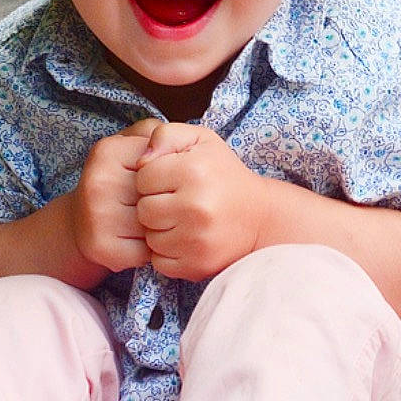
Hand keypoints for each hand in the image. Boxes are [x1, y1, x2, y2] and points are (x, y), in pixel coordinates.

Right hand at [68, 120, 155, 273]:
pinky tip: (134, 242)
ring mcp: (98, 217)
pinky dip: (148, 251)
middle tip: (147, 203)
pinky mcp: (102, 247)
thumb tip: (178, 150)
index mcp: (107, 151)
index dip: (166, 176)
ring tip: (142, 222)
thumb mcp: (134, 146)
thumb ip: (159, 135)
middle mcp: (98, 182)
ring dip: (159, 228)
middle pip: (161, 195)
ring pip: (156, 225)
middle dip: (164, 202)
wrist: (81, 222)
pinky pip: (146, 252)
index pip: (162, 164)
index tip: (152, 179)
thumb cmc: (118, 181)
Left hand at [134, 122, 267, 280]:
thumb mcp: (200, 140)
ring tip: (182, 220)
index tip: (171, 181)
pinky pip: (159, 262)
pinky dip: (167, 253)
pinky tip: (184, 239)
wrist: (259, 217)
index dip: (153, 178)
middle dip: (155, 205)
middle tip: (176, 202)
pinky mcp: (197, 265)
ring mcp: (197, 239)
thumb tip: (140, 161)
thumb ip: (165, 135)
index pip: (143, 178)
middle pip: (143, 210)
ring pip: (149, 238)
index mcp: (193, 171)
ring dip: (160, 230)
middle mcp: (196, 207)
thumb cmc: (223, 174)